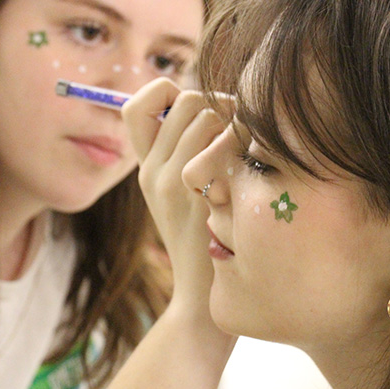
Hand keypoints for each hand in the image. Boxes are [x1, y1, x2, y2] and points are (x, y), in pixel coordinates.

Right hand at [122, 78, 226, 309]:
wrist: (200, 295)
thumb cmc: (205, 240)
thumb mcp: (183, 198)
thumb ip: (186, 156)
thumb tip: (214, 108)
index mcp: (145, 168)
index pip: (136, 106)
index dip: (165, 92)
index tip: (194, 110)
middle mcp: (152, 171)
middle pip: (183, 100)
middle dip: (217, 102)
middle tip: (236, 127)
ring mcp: (173, 183)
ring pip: (206, 115)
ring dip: (236, 121)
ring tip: (247, 147)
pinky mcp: (199, 195)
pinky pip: (222, 142)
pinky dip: (243, 141)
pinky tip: (253, 164)